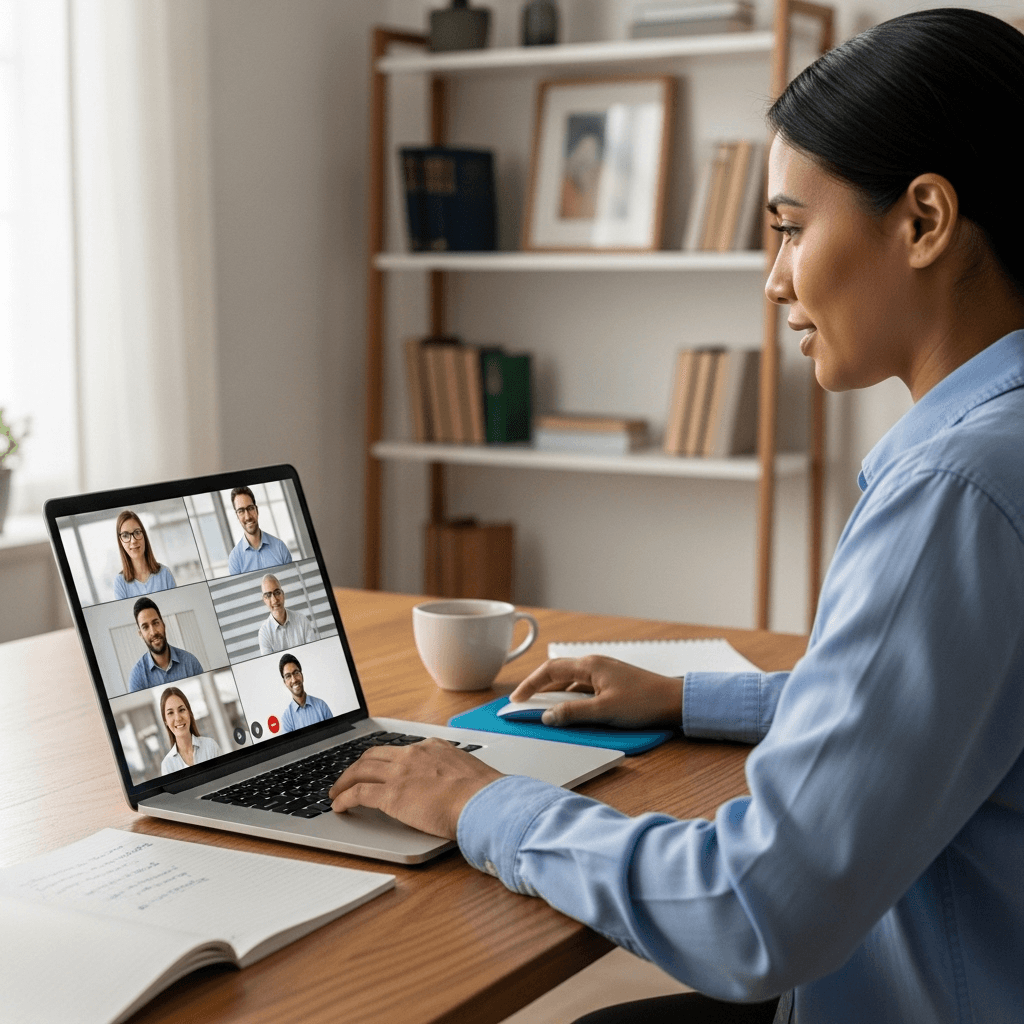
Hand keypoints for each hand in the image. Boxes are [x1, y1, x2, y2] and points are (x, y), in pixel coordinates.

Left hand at [328, 738, 502, 838]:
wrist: (483, 802)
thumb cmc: (484, 794)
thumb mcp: (468, 773)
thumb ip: (453, 775)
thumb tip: (455, 789)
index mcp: (433, 747)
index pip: (400, 749)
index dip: (384, 759)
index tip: (378, 766)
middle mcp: (413, 754)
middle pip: (373, 754)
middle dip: (357, 765)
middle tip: (350, 776)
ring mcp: (400, 773)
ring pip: (360, 769)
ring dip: (344, 780)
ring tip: (336, 792)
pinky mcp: (391, 795)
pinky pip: (358, 793)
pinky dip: (344, 798)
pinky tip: (339, 806)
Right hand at [510, 656, 682, 728]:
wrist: (675, 702)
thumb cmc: (645, 702)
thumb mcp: (605, 711)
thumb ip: (573, 713)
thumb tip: (548, 716)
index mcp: (590, 666)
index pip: (550, 670)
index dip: (530, 684)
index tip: (516, 700)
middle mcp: (595, 666)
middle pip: (558, 675)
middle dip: (538, 690)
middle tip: (523, 706)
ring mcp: (603, 675)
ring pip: (570, 684)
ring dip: (554, 696)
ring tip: (542, 711)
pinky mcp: (611, 685)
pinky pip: (582, 690)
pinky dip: (570, 701)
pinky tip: (569, 713)